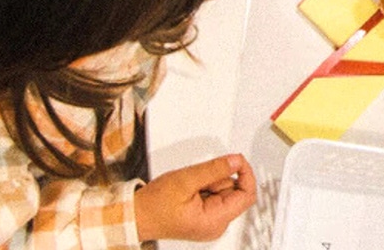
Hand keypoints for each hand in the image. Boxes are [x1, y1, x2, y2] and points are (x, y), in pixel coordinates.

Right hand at [134, 154, 256, 241]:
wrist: (136, 215)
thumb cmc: (155, 204)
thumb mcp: (187, 179)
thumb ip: (215, 169)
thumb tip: (237, 161)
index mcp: (215, 221)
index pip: (247, 195)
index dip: (246, 174)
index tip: (238, 159)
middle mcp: (217, 225)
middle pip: (235, 191)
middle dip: (218, 178)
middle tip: (197, 179)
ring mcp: (212, 221)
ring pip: (224, 191)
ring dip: (210, 181)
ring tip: (189, 186)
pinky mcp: (206, 216)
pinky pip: (215, 195)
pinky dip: (205, 187)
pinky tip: (189, 191)